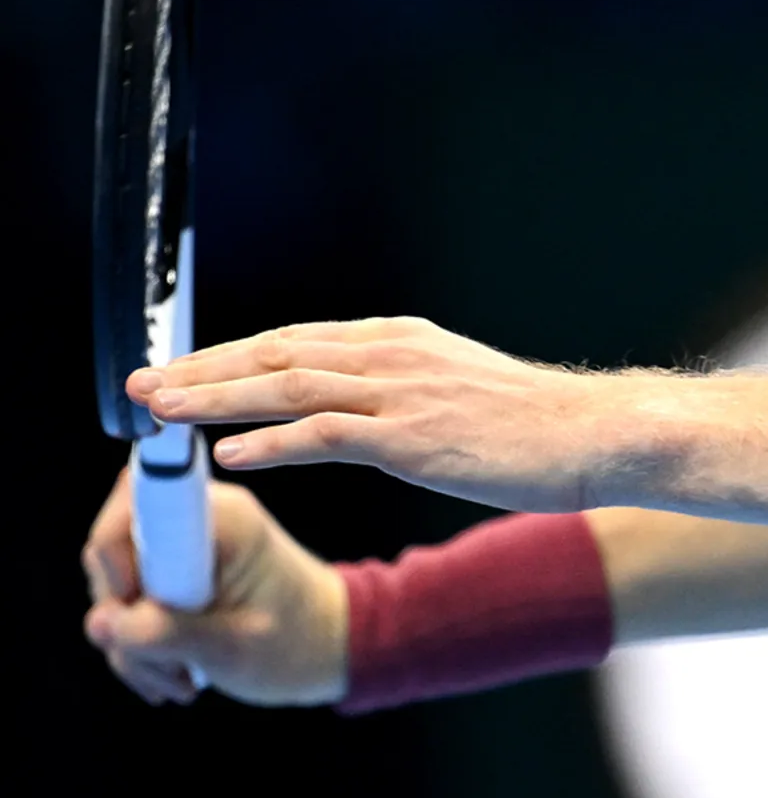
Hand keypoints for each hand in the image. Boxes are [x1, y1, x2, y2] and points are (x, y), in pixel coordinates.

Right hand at [82, 471, 347, 705]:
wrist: (330, 649)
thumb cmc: (296, 643)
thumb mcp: (231, 648)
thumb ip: (164, 633)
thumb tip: (100, 624)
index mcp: (223, 518)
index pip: (135, 501)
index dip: (115, 557)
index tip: (134, 605)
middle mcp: (196, 519)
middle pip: (110, 554)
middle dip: (124, 621)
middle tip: (170, 672)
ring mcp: (181, 547)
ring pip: (114, 588)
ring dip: (134, 646)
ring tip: (181, 685)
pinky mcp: (174, 574)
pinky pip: (128, 606)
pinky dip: (141, 648)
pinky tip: (175, 678)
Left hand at [127, 316, 627, 513]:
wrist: (597, 436)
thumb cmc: (539, 426)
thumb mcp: (462, 391)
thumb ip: (406, 392)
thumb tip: (365, 412)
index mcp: (401, 341)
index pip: (295, 340)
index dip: (229, 355)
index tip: (179, 369)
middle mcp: (393, 356)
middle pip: (275, 353)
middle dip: (200, 370)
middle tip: (140, 386)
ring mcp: (402, 394)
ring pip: (286, 386)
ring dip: (214, 399)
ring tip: (159, 415)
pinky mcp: (413, 437)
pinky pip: (323, 434)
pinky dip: (268, 443)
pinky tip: (229, 457)